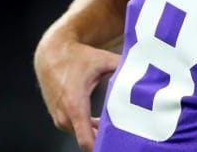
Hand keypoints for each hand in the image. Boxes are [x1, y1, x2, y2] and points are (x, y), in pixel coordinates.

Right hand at [34, 31, 119, 151]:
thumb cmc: (77, 57)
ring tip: (115, 129)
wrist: (51, 54)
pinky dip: (88, 129)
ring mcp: (59, 118)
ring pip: (81, 135)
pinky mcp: (58, 118)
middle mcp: (64, 116)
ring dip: (96, 135)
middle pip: (87, 141)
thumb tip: (144, 74)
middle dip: (104, 141)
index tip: (115, 145)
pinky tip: (102, 124)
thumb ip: (123, 68)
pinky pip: (76, 130)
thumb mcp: (102, 60)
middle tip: (124, 136)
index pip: (86, 140)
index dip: (101, 147)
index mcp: (75, 105)